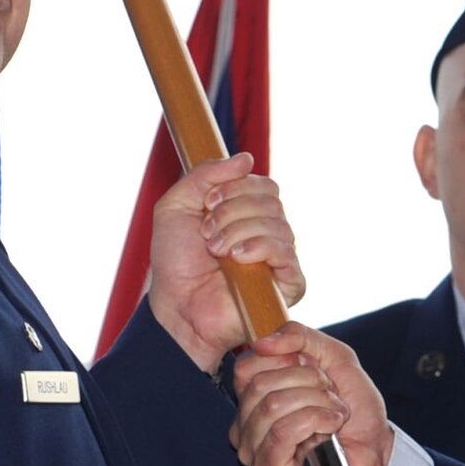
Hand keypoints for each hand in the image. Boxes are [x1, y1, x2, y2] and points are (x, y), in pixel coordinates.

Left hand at [147, 152, 303, 372]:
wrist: (176, 307)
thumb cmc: (176, 263)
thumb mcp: (176, 206)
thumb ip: (204, 175)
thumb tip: (247, 158)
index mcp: (249, 214)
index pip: (263, 184)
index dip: (235, 187)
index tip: (206, 205)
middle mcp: (269, 233)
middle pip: (272, 199)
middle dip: (233, 210)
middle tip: (207, 233)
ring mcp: (280, 258)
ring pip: (278, 223)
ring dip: (238, 231)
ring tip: (215, 250)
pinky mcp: (288, 284)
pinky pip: (286, 252)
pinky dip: (259, 247)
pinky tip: (237, 258)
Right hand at [234, 324, 392, 465]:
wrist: (378, 448)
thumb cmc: (355, 409)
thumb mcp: (333, 357)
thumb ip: (299, 337)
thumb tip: (262, 343)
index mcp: (253, 397)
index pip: (246, 366)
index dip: (288, 361)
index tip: (317, 372)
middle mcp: (245, 424)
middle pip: (260, 384)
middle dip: (310, 382)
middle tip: (330, 397)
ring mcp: (252, 451)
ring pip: (272, 406)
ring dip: (317, 403)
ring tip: (333, 415)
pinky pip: (282, 433)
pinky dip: (315, 422)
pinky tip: (330, 428)